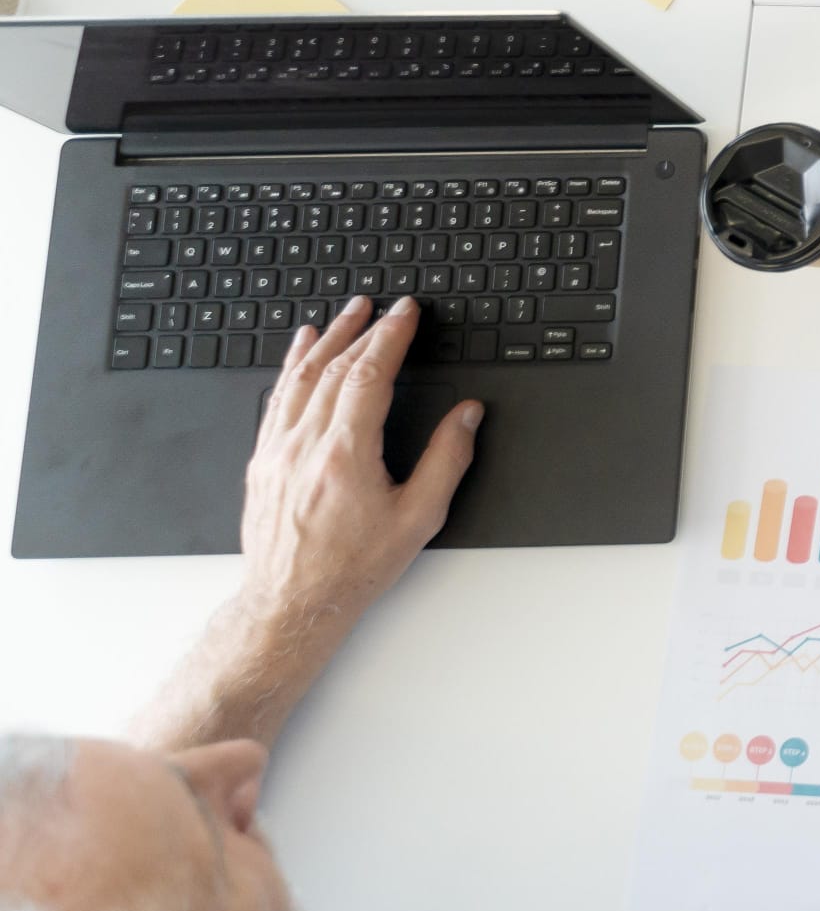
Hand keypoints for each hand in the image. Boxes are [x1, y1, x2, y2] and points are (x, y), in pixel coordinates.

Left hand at [238, 298, 480, 633]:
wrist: (292, 603)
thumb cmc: (352, 568)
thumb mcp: (418, 519)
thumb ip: (447, 461)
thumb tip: (466, 416)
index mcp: (346, 455)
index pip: (368, 376)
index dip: (390, 337)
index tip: (406, 313)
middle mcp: (305, 446)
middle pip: (333, 369)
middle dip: (362, 330)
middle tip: (384, 307)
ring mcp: (277, 452)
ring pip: (299, 378)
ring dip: (325, 340)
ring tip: (346, 314)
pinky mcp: (261, 462)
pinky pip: (275, 400)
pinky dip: (290, 367)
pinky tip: (300, 349)